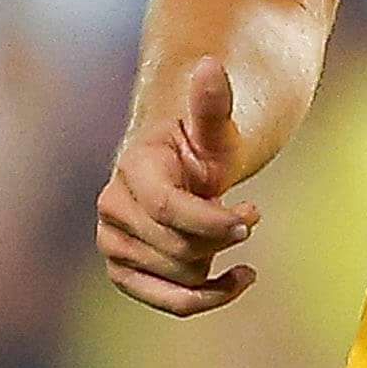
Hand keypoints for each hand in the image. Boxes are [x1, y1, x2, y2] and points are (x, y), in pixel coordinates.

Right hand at [96, 57, 261, 314]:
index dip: (213, 221)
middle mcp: (113, 208)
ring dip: (216, 260)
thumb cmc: (201, 145)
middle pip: (179, 247)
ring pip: (180, 277)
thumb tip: (210, 65)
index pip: (168, 210)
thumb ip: (212, 104)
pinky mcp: (124, 272)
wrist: (178, 168)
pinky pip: (170, 302)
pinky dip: (209, 297)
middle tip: (246, 213)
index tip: (254, 216)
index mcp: (133, 168)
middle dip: (221, 237)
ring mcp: (113, 243)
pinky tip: (238, 278)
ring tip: (227, 231)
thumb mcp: (215, 127)